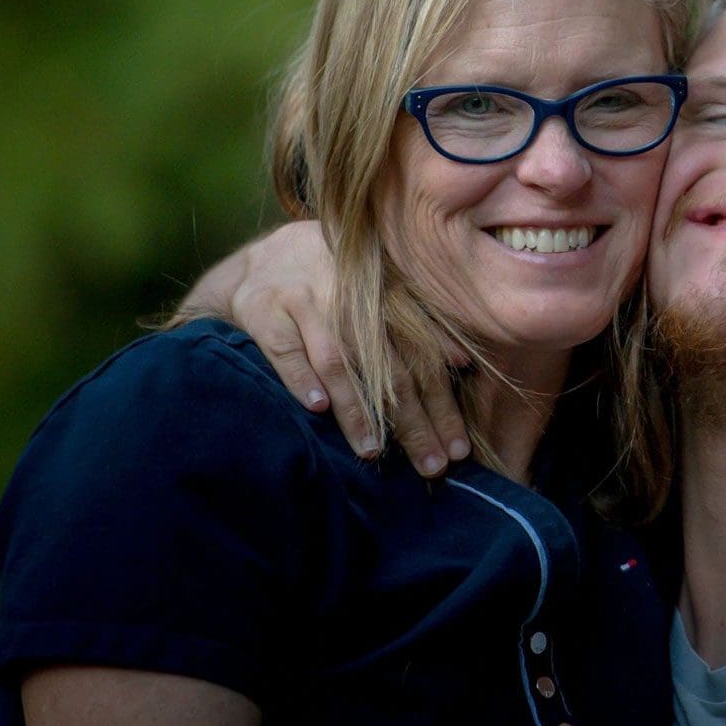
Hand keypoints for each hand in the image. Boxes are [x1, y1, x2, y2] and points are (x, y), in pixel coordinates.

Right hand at [221, 221, 467, 475]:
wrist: (263, 260)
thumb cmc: (333, 286)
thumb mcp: (379, 296)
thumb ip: (420, 325)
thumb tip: (463, 363)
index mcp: (386, 296)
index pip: (423, 359)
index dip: (442, 405)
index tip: (458, 449)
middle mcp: (350, 296)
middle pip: (388, 368)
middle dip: (412, 421)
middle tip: (429, 465)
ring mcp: (306, 300)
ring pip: (337, 361)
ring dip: (356, 408)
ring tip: (372, 450)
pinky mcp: (264, 309)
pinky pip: (285, 349)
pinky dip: (301, 379)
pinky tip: (317, 409)